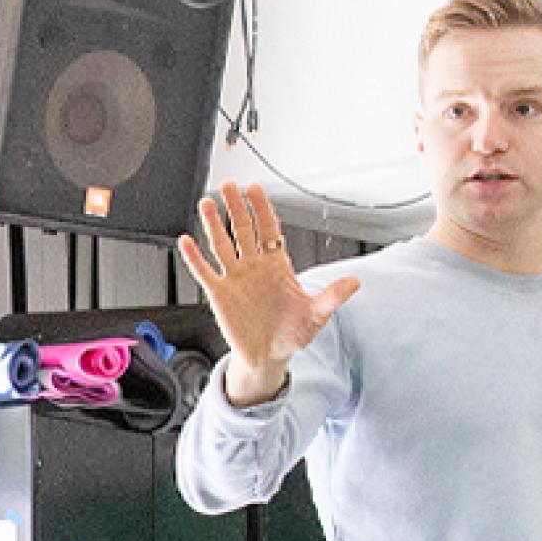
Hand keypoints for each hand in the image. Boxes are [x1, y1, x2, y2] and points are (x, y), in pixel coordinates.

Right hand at [178, 181, 359, 405]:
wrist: (269, 356)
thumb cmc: (292, 333)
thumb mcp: (316, 314)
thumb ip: (332, 296)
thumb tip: (355, 282)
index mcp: (277, 266)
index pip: (268, 230)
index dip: (262, 209)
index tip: (255, 189)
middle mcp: (254, 266)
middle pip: (243, 229)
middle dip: (236, 207)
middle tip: (229, 185)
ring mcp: (235, 278)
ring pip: (222, 244)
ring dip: (214, 224)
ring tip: (207, 203)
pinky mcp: (219, 293)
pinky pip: (204, 271)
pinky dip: (194, 257)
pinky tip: (186, 241)